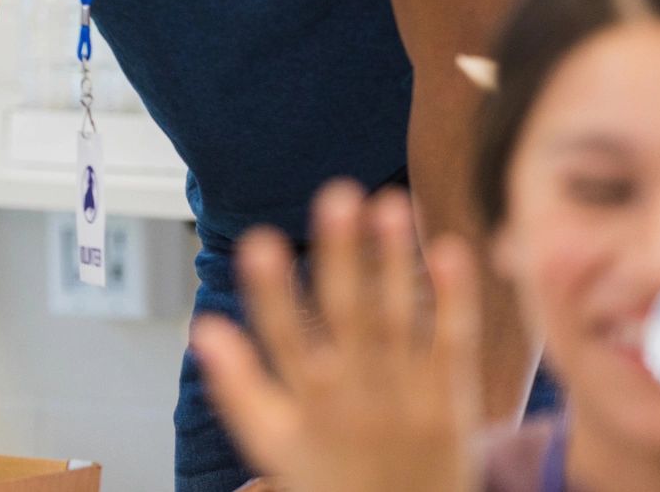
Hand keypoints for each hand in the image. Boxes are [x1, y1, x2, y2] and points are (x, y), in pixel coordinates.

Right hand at [190, 183, 481, 491]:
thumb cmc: (329, 483)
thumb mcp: (272, 444)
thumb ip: (238, 385)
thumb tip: (205, 328)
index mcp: (310, 404)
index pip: (285, 336)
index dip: (271, 290)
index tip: (260, 241)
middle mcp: (360, 397)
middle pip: (350, 315)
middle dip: (344, 254)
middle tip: (337, 195)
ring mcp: (410, 398)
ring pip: (402, 318)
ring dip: (396, 259)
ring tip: (391, 203)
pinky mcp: (453, 402)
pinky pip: (454, 344)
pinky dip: (454, 298)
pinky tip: (450, 249)